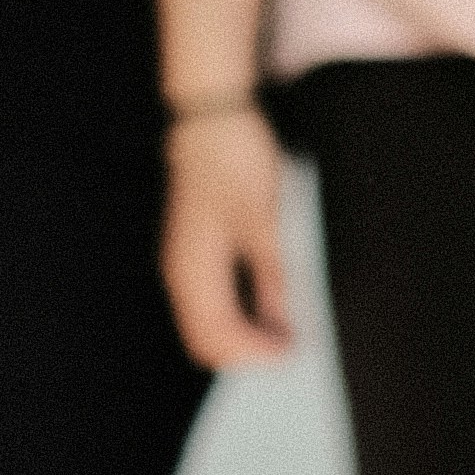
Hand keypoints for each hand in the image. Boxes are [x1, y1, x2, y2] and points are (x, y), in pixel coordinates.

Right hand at [164, 102, 295, 369]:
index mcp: (193, 270)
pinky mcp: (194, 254)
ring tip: (283, 333)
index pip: (218, 337)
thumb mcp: (265, 222)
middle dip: (245, 355)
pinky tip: (266, 310)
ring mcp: (184, 265)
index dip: (256, 354)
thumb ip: (272, 280)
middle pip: (205, 342)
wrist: (210, 118)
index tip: (293, 354)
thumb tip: (284, 327)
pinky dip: (236, 318)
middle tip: (291, 350)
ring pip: (205, 326)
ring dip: (241, 339)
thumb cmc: (234, 161)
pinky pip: (210, 305)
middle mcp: (181, 274)